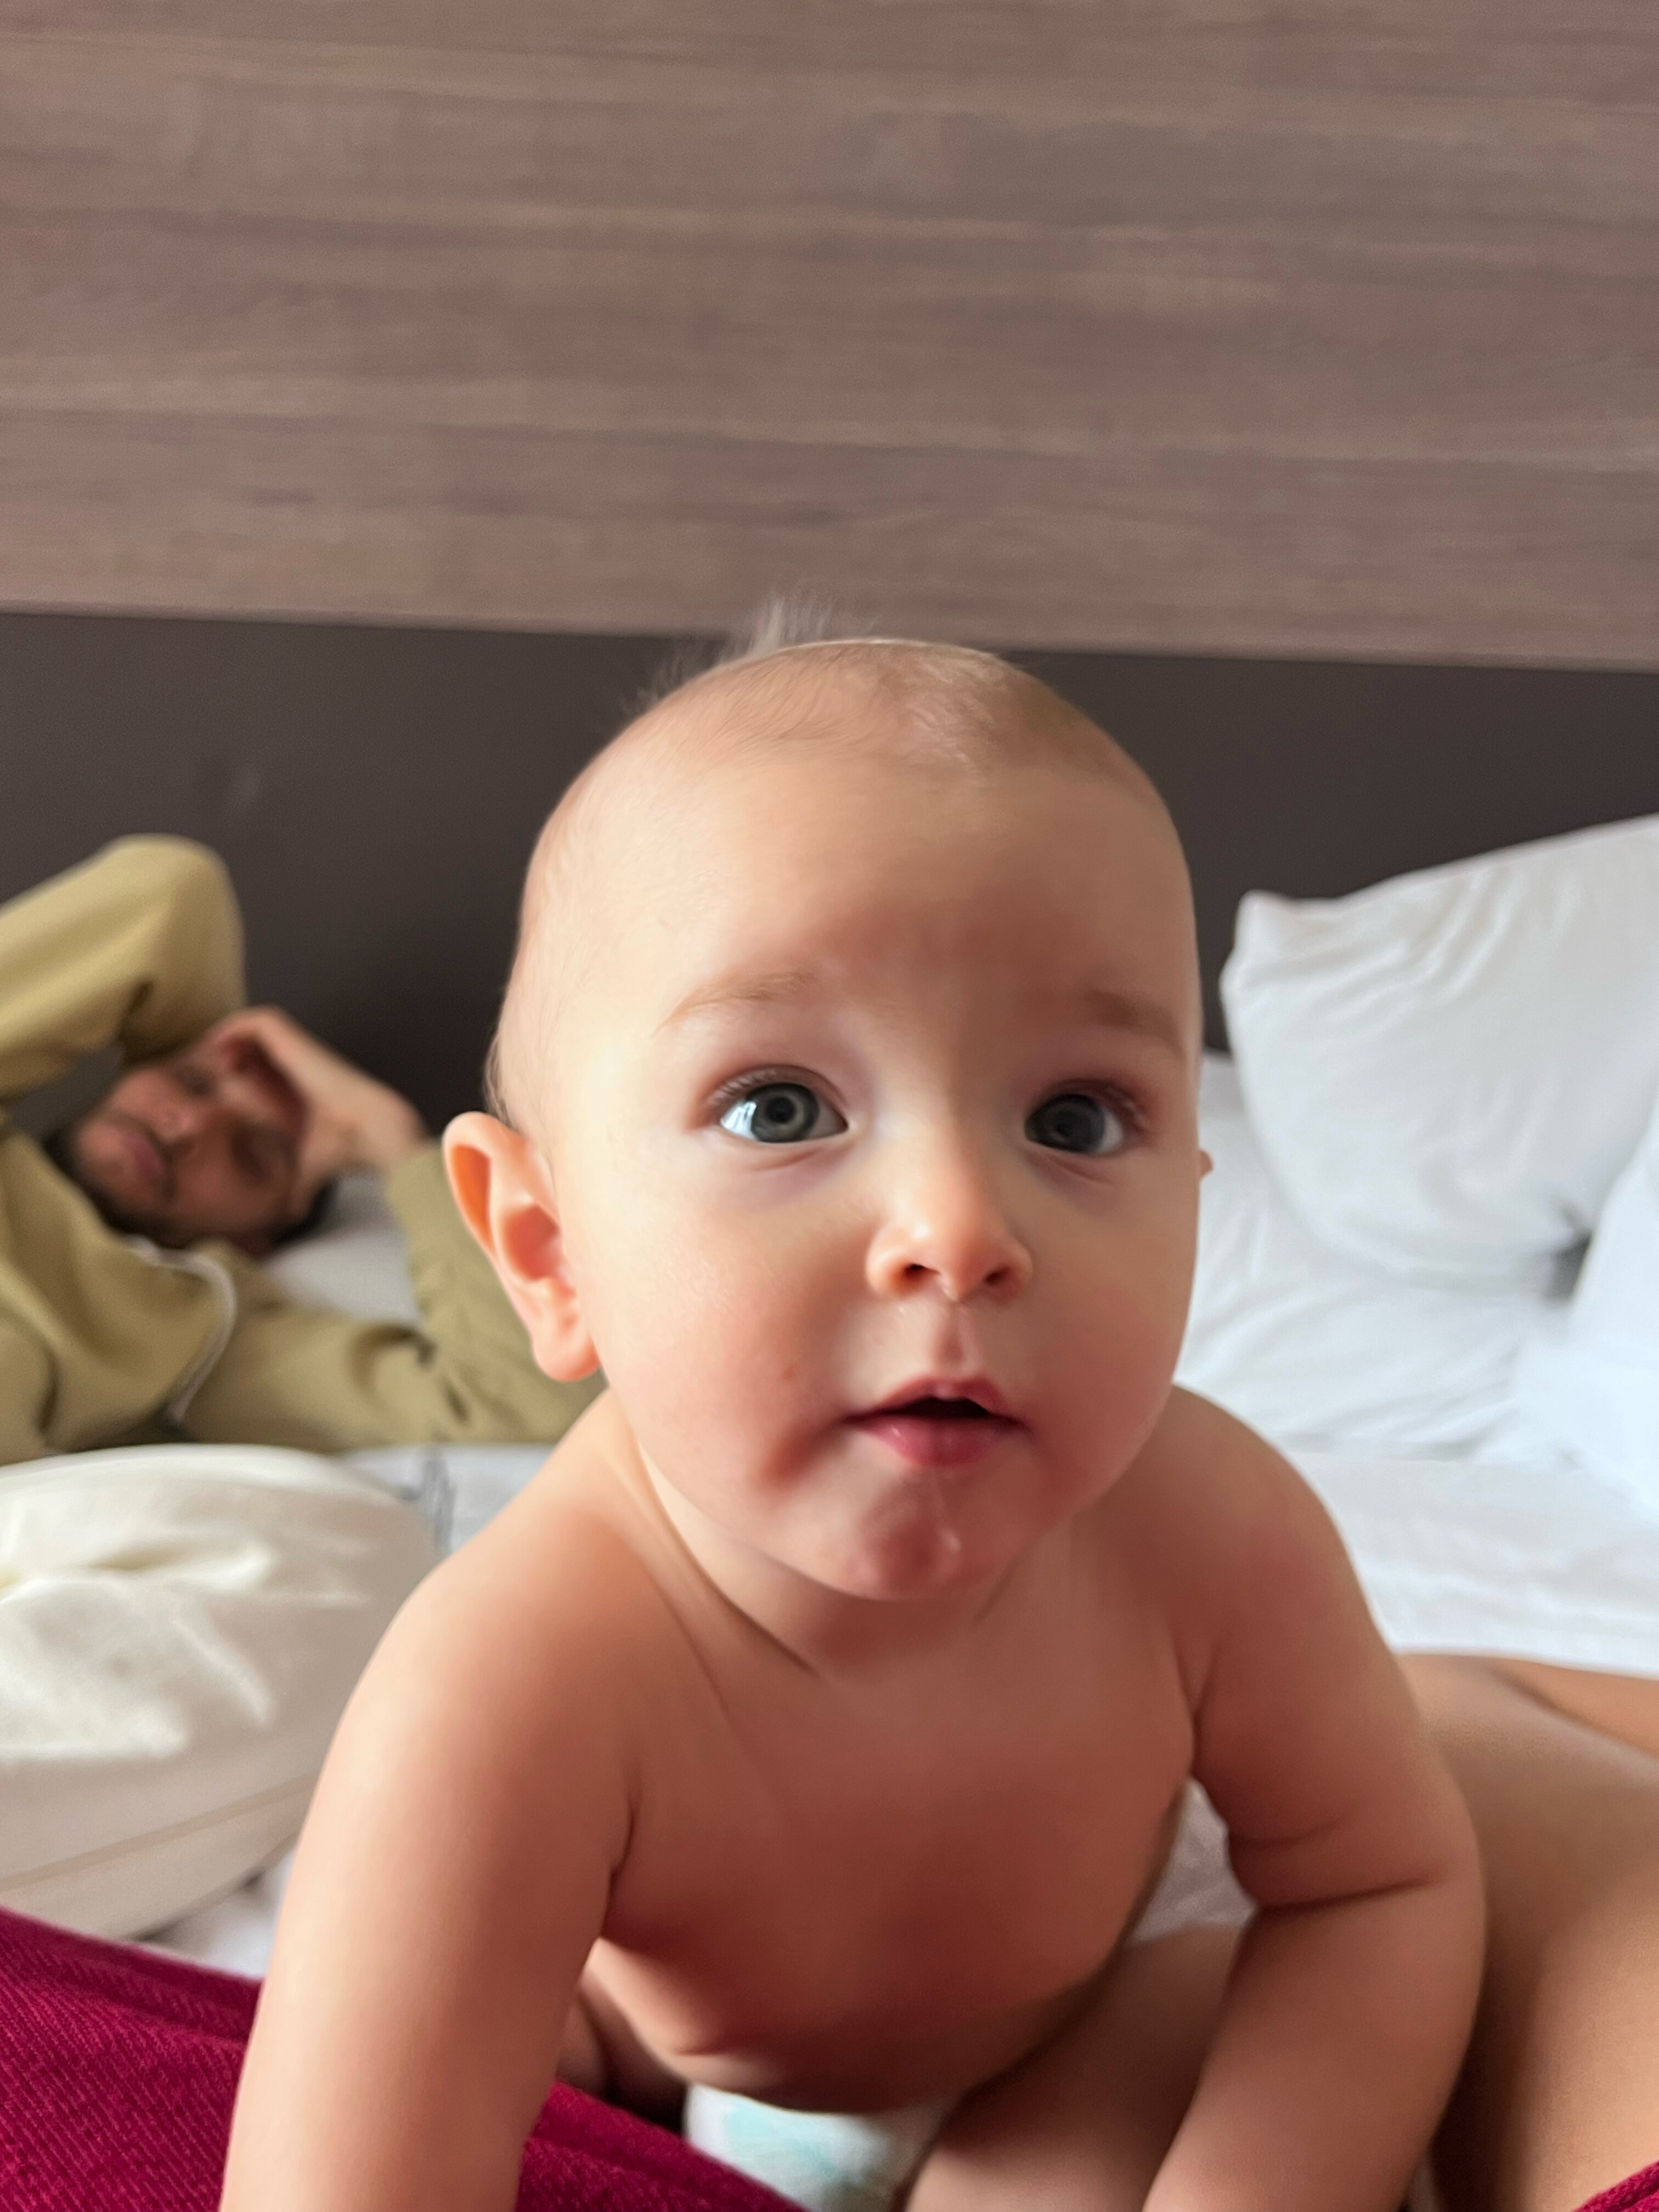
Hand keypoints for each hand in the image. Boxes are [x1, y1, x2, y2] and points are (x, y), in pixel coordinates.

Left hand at [205, 1007, 426, 1189]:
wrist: (373, 1132)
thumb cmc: (346, 1148)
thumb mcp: (311, 1169)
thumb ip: (299, 1187)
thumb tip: (290, 1217)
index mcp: (304, 1087)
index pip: (272, 1064)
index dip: (245, 1065)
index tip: (222, 1081)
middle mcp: (303, 1064)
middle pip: (261, 1039)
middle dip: (232, 1046)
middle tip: (213, 1065)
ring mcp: (301, 1050)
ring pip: (260, 1023)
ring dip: (232, 1032)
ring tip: (215, 1053)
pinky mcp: (298, 1044)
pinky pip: (262, 1021)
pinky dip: (237, 1025)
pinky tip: (221, 1046)